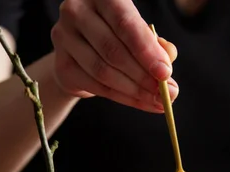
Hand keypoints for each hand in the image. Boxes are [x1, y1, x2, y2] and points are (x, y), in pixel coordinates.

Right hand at [51, 0, 178, 111]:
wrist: (80, 53)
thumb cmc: (116, 37)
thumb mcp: (137, 34)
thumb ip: (154, 43)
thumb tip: (168, 58)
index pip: (125, 23)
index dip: (147, 50)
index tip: (165, 73)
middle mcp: (77, 10)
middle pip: (113, 50)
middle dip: (143, 76)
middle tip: (166, 94)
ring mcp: (64, 36)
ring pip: (103, 71)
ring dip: (134, 91)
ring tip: (157, 101)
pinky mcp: (61, 64)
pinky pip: (96, 86)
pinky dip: (122, 98)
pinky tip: (140, 103)